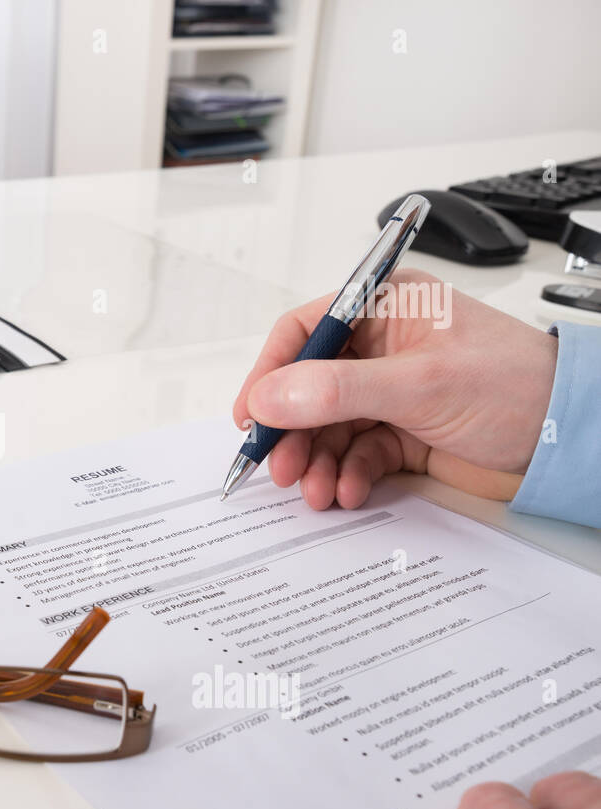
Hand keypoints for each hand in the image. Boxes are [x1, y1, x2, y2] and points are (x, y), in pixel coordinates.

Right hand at [231, 269, 558, 508]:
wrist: (571, 441)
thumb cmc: (521, 386)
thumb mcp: (421, 384)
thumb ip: (339, 390)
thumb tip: (270, 397)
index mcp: (387, 307)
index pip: (305, 331)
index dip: (271, 372)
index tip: (251, 415)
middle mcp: (383, 346)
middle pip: (308, 387)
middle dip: (292, 432)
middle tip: (279, 466)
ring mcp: (390, 391)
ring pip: (327, 427)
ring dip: (316, 461)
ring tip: (315, 489)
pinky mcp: (402, 432)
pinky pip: (355, 454)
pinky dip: (346, 475)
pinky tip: (350, 491)